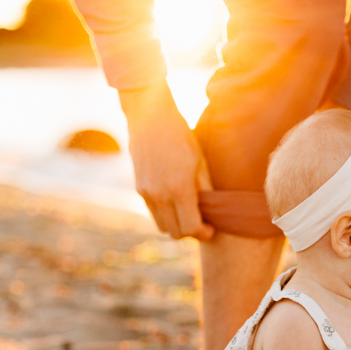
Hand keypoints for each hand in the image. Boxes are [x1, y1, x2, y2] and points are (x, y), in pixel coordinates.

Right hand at [118, 82, 214, 240]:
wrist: (150, 116)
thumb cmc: (181, 137)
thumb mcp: (200, 163)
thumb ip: (205, 191)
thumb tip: (212, 212)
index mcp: (179, 188)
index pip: (191, 227)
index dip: (204, 233)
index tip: (211, 229)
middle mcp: (159, 195)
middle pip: (176, 233)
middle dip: (191, 232)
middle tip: (202, 222)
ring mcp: (146, 193)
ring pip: (162, 226)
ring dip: (176, 225)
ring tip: (188, 213)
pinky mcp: (138, 189)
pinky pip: (153, 214)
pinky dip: (165, 215)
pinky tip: (175, 202)